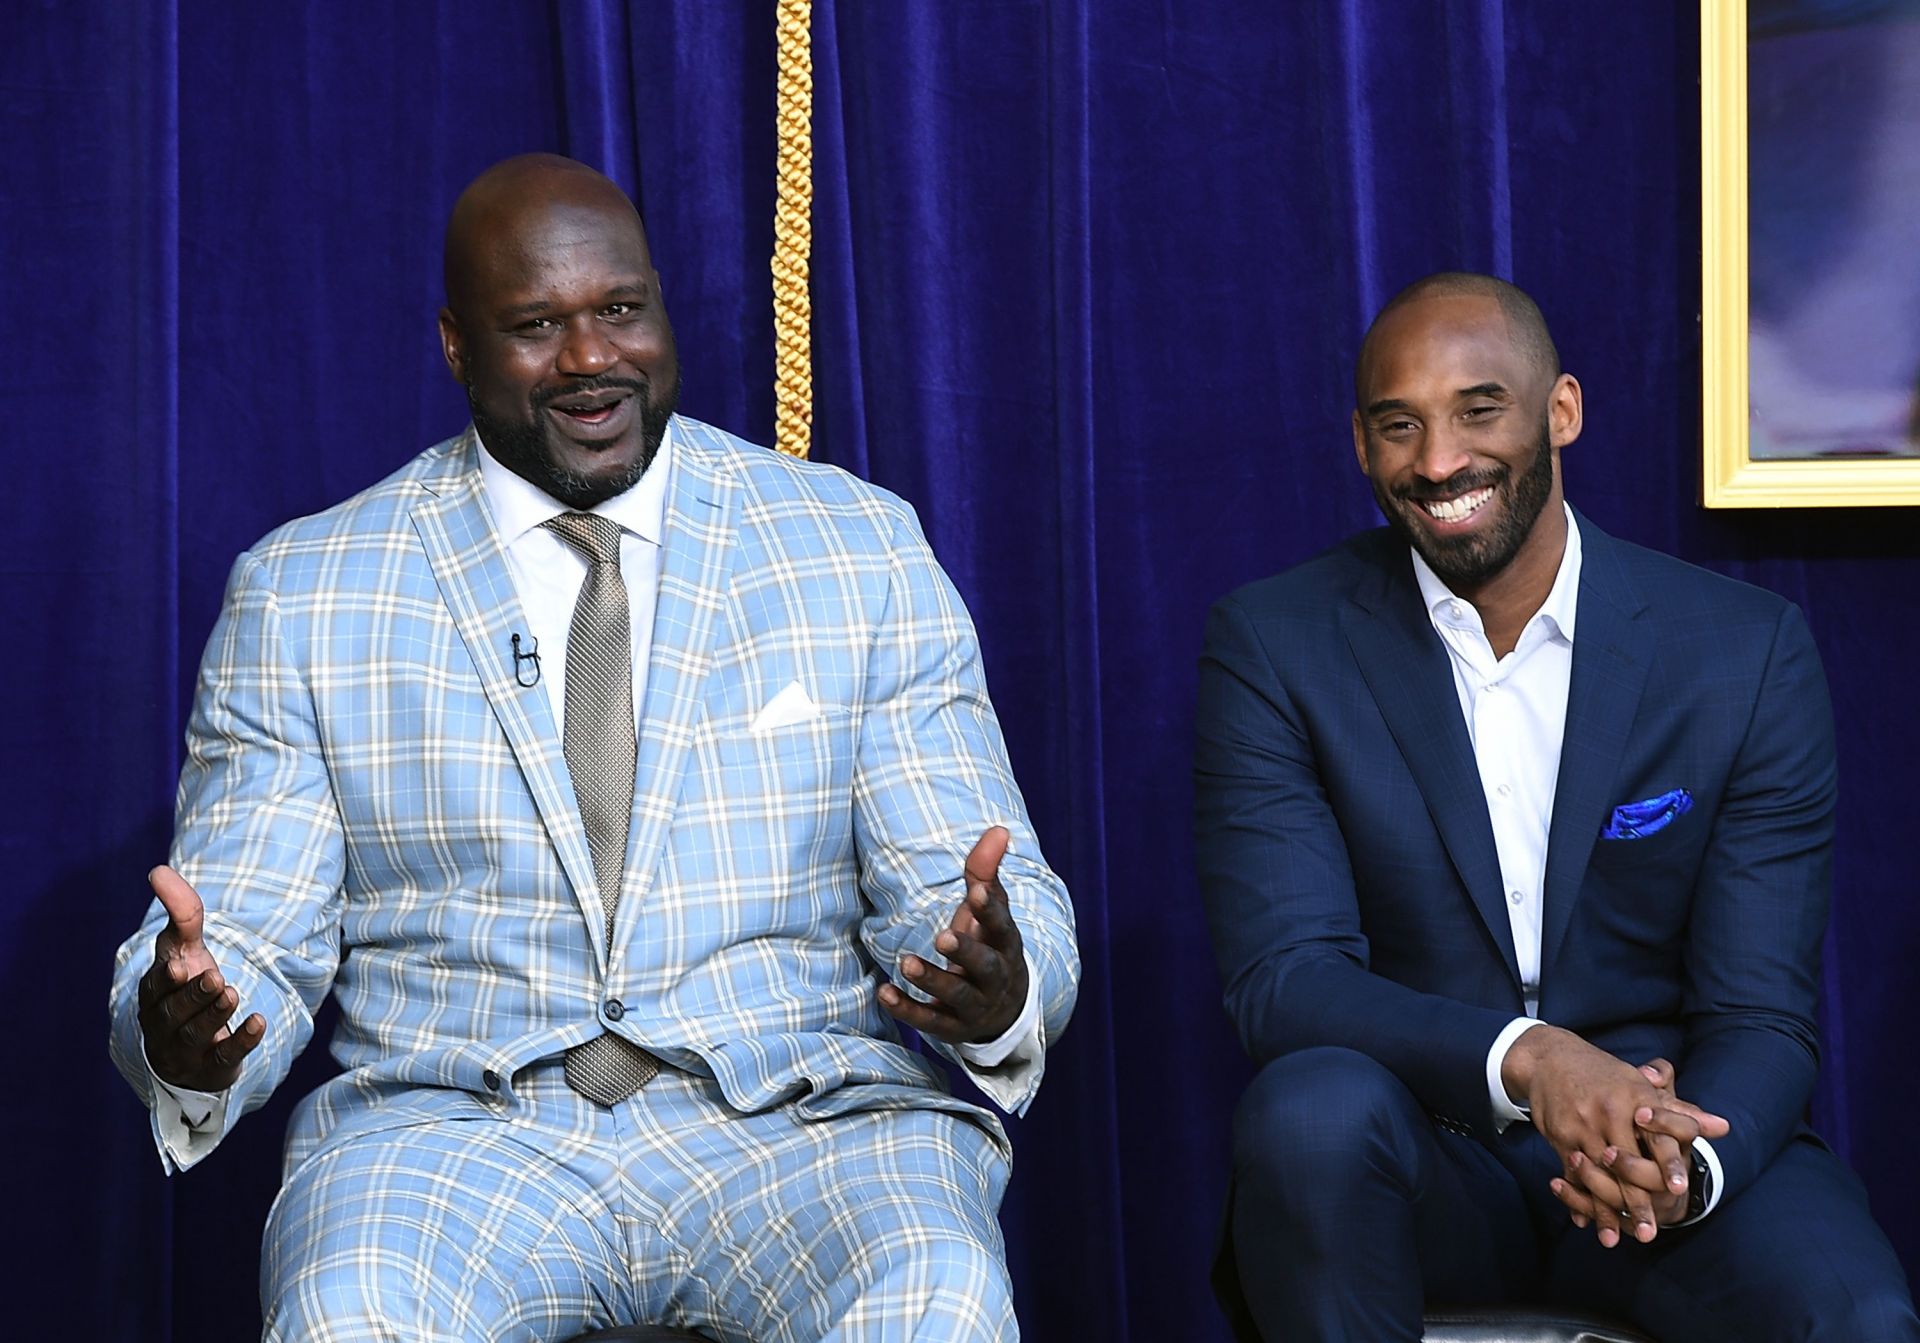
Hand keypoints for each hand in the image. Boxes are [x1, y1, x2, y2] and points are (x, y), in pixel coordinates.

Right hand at [137, 866, 265, 1091]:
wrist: (194, 1044)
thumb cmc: (186, 985)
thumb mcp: (184, 948)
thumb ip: (181, 913)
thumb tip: (158, 870)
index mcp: (153, 994)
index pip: (155, 987)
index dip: (165, 979)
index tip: (179, 966)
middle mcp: (162, 1025)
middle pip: (173, 1013)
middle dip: (194, 996)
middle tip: (215, 978)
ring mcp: (185, 1050)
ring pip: (195, 1035)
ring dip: (215, 1015)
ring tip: (232, 993)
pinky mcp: (212, 1067)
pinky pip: (224, 1057)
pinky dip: (241, 1041)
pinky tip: (259, 1022)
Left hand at [877, 827, 1029, 1044]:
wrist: (1003, 1010)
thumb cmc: (989, 946)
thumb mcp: (989, 912)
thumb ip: (987, 872)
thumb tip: (999, 828)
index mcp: (1005, 944)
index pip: (1003, 926)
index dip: (990, 910)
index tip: (976, 892)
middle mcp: (995, 977)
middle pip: (984, 965)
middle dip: (964, 952)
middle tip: (942, 937)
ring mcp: (974, 1005)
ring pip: (956, 996)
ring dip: (932, 980)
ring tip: (906, 962)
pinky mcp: (951, 1027)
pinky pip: (930, 1021)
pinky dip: (907, 1009)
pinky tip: (884, 992)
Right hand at [1551, 1058, 1723, 1235]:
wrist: (1550, 1059)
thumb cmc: (1605, 1075)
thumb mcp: (1641, 1086)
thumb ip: (1680, 1112)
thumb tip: (1723, 1128)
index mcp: (1636, 1098)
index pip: (1659, 1135)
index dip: (1668, 1163)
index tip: (1678, 1188)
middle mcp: (1609, 1113)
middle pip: (1626, 1166)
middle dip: (1637, 1202)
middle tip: (1649, 1233)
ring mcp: (1582, 1126)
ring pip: (1598, 1176)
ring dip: (1605, 1210)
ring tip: (1614, 1239)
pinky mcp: (1560, 1136)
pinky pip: (1572, 1173)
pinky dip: (1578, 1198)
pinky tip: (1585, 1222)